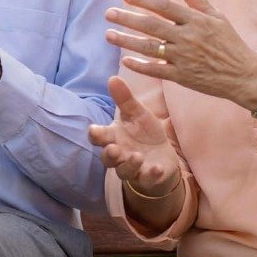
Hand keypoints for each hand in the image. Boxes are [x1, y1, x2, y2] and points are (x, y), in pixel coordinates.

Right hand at [88, 76, 181, 198]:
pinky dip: (150, 174)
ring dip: (129, 164)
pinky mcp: (147, 177)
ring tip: (137, 156)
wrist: (162, 154)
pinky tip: (157, 168)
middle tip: (113, 149)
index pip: (99, 137)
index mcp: (113, 137)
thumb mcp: (137, 113)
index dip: (95, 134)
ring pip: (123, 171)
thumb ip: (125, 99)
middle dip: (109, 154)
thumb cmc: (144, 133)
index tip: (94, 129)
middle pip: (107, 158)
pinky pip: (146, 179)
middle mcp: (119, 154)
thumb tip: (112, 77)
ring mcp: (132, 168)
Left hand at [104, 0, 256, 109]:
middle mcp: (188, 37)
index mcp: (196, 21)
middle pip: (151, 25)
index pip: (164, 6)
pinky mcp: (182, 77)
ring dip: (126, 41)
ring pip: (149, 48)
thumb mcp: (218, 17)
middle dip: (127, 18)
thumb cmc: (231, 44)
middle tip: (108, 13)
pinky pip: (156, 70)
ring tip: (108, 35)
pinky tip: (125, 60)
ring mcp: (184, 58)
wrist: (245, 76)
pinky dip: (140, 65)